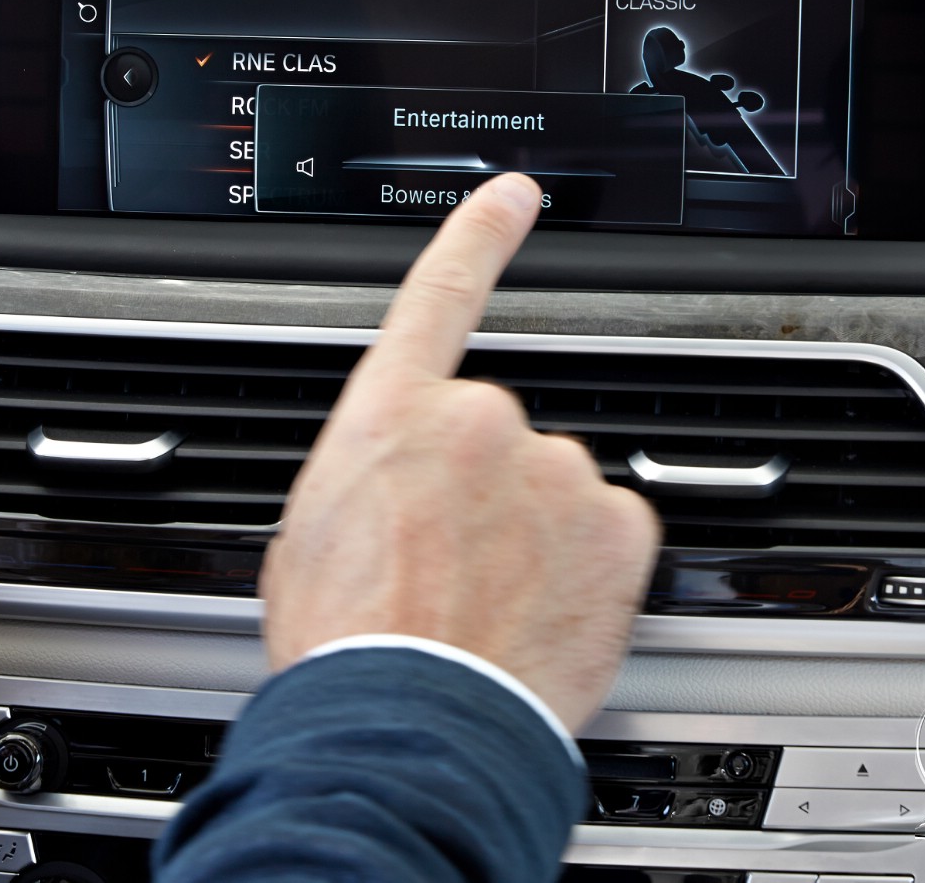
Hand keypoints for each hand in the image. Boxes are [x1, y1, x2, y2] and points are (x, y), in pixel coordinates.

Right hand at [261, 172, 661, 731]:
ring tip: (488, 609)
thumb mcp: (306, 544)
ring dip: (535, 538)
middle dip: (485, 496)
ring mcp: (557, 471)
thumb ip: (360, 488)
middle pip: (500, 440)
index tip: (516, 196)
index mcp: (394, 416)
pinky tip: (540, 615)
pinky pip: (611, 534)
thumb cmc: (345, 649)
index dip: (480, 236)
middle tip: (450, 571)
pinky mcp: (618, 528)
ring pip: (558, 492)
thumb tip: (379, 504)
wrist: (406, 728)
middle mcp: (483, 422)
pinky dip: (586, 570)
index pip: (440, 294)